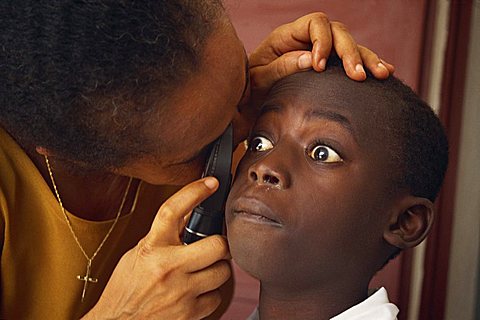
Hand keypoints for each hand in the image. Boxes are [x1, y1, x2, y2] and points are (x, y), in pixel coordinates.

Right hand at [82, 178, 230, 319]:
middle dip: (220, 245)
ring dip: (216, 271)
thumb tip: (188, 213)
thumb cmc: (126, 289)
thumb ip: (164, 235)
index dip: (194, 191)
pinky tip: (195, 293)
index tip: (210, 183)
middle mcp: (167, 268)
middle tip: (215, 248)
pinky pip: (216, 298)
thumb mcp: (140, 254)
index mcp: (151, 248)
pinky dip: (210, 295)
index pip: (173, 210)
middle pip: (217, 245)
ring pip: (222, 272)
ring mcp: (181, 293)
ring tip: (201, 273)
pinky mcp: (190, 314)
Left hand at [232, 12, 395, 143]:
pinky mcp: (328, 68)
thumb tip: (311, 60)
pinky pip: (351, 61)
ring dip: (366, 59)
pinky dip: (367, 64)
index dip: (322, 41)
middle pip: (338, 33)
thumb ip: (281, 67)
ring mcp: (320, 53)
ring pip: (350, 46)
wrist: (249, 101)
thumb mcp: (258, 78)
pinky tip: (385, 71)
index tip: (319, 67)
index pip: (315, 24)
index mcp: (288, 36)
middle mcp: (308, 40)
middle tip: (357, 76)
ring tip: (380, 74)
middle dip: (350, 52)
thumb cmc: (250, 86)